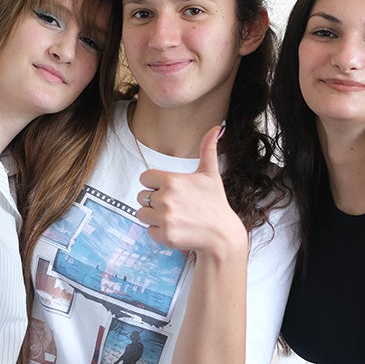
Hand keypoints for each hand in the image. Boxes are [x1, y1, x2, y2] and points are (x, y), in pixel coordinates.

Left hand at [136, 124, 245, 254]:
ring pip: (142, 214)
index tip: (168, 190)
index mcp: (172, 181)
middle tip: (174, 206)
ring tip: (174, 217)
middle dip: (154, 201)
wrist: (222, 235)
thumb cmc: (215, 204)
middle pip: (142, 196)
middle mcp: (166, 198)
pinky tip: (176, 229)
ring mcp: (164, 218)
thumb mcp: (210, 174)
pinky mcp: (164, 235)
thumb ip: (208, 149)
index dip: (155, 184)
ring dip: (154, 217)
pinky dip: (159, 232)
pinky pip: (149, 231)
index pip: (144, 178)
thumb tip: (217, 128)